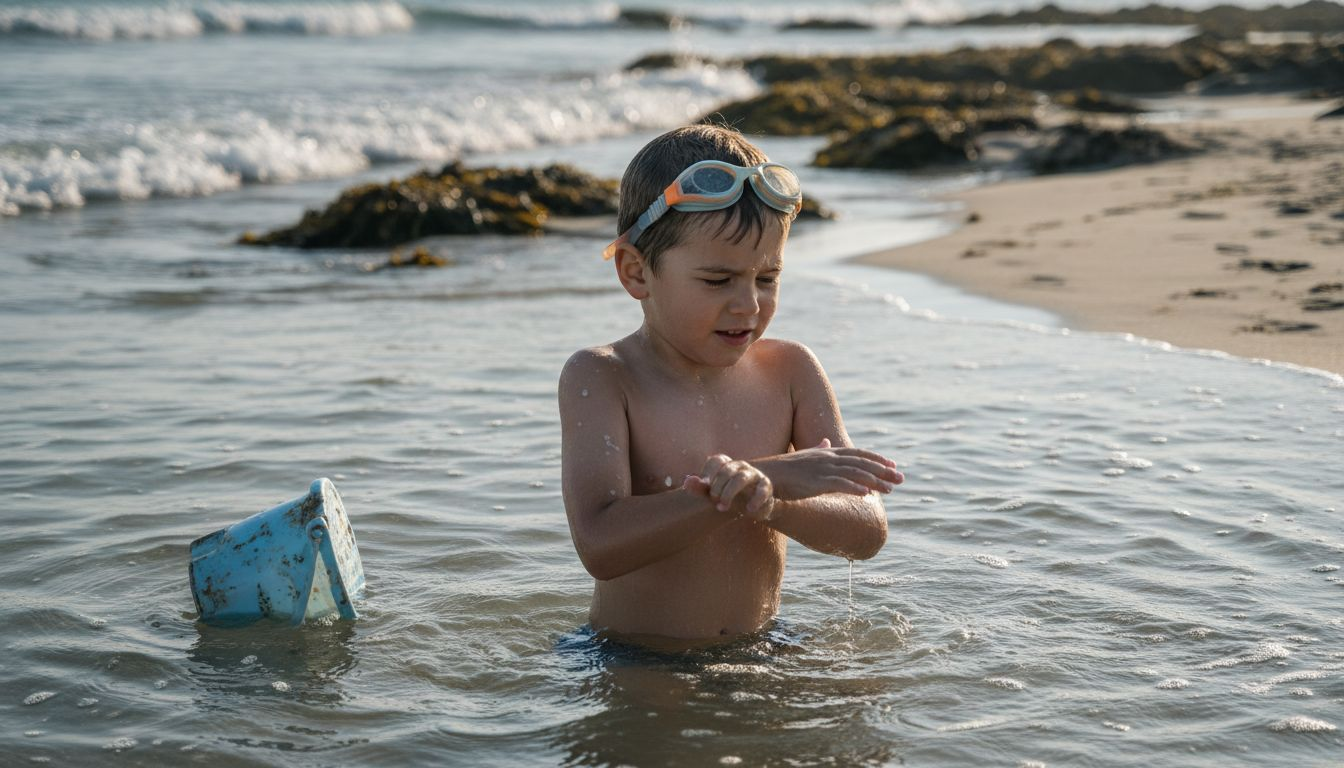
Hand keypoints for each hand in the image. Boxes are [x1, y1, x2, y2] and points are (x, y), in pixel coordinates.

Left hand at [682, 454, 775, 521]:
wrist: (754, 507)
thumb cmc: (731, 497)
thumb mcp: (714, 494)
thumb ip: (700, 488)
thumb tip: (686, 481)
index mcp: (727, 465)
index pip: (716, 460)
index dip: (708, 474)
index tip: (706, 489)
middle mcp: (740, 466)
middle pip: (726, 470)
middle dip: (717, 487)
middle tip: (714, 502)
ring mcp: (754, 475)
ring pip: (741, 478)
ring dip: (729, 493)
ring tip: (724, 507)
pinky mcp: (766, 486)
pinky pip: (762, 490)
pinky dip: (755, 500)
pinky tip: (748, 510)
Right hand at [755, 438, 902, 500]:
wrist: (761, 475)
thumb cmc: (781, 469)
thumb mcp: (802, 456)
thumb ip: (817, 449)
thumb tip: (826, 442)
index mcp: (826, 453)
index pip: (857, 454)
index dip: (876, 459)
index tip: (892, 465)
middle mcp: (827, 459)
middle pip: (861, 463)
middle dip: (883, 471)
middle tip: (901, 479)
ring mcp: (821, 469)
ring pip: (854, 474)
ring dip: (874, 481)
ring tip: (890, 489)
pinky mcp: (813, 482)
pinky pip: (838, 484)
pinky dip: (854, 488)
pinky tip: (867, 494)